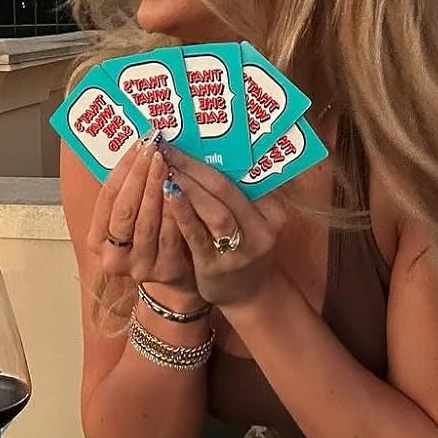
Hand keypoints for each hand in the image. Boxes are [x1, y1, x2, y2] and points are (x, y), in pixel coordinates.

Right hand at [88, 133, 198, 293]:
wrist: (174, 276)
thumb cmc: (149, 236)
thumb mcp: (130, 218)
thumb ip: (129, 192)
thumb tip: (138, 149)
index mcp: (97, 241)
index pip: (107, 198)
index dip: (122, 169)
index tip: (137, 145)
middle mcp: (114, 258)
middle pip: (124, 210)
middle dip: (139, 176)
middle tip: (152, 150)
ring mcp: (140, 266)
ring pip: (147, 222)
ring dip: (156, 189)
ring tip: (166, 163)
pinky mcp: (166, 269)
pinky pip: (172, 234)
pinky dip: (176, 208)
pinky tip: (182, 188)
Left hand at [160, 148, 288, 309]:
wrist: (250, 296)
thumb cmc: (245, 247)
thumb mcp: (253, 220)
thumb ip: (239, 195)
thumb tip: (207, 154)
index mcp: (272, 213)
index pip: (244, 177)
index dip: (214, 158)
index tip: (189, 141)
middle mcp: (260, 231)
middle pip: (226, 190)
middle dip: (194, 167)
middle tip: (168, 149)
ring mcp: (240, 251)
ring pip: (214, 212)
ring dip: (188, 186)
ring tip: (165, 168)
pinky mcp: (216, 267)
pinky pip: (196, 235)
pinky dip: (181, 213)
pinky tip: (165, 195)